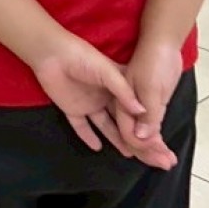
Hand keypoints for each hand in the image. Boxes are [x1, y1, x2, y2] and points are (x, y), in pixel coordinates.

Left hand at [31, 32, 145, 156]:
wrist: (51, 54)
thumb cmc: (83, 57)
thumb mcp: (107, 71)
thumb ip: (124, 91)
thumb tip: (143, 112)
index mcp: (117, 85)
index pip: (134, 107)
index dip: (144, 121)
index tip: (157, 137)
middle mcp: (105, 96)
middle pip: (122, 119)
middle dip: (134, 135)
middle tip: (147, 152)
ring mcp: (89, 103)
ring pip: (105, 126)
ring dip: (115, 139)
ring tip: (128, 153)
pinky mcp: (72, 109)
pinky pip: (81, 127)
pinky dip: (88, 137)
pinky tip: (97, 148)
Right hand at [116, 36, 184, 170]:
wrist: (162, 41)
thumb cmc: (154, 61)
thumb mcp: (152, 87)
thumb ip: (147, 112)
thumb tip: (141, 138)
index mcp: (123, 103)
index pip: (129, 133)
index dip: (143, 147)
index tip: (161, 155)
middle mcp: (126, 106)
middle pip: (133, 135)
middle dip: (148, 152)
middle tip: (167, 163)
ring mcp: (136, 104)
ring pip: (141, 132)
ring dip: (152, 146)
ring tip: (166, 158)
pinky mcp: (148, 103)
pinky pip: (148, 124)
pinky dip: (154, 136)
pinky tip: (159, 144)